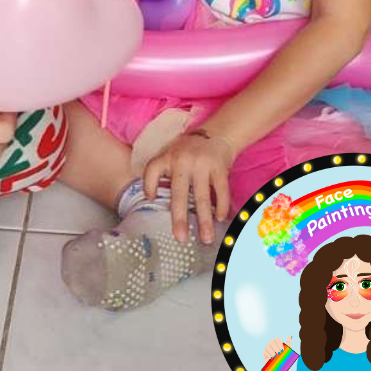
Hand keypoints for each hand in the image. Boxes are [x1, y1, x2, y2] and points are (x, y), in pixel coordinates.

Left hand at [143, 129, 234, 244]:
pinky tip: (220, 219)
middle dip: (179, 217)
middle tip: (180, 238)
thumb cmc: (189, 150)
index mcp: (167, 157)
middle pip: (179, 193)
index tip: (150, 200)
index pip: (152, 170)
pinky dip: (221, 206)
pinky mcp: (219, 166)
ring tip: (206, 238)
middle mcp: (182, 161)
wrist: (216, 132)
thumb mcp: (171, 155)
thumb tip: (153, 201)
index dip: (149, 185)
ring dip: (204, 220)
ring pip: (202, 197)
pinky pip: (220, 191)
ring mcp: (201, 164)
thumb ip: (164, 174)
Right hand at [264, 336, 292, 362]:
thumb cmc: (285, 359)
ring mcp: (268, 349)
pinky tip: (272, 358)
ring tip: (275, 356)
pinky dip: (268, 354)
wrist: (282, 367)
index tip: (282, 350)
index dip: (279, 343)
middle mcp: (272, 345)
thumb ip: (289, 343)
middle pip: (271, 341)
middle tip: (279, 353)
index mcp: (278, 344)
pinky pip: (265, 351)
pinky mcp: (265, 354)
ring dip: (271, 351)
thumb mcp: (288, 351)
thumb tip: (290, 336)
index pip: (277, 339)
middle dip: (275, 347)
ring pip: (267, 346)